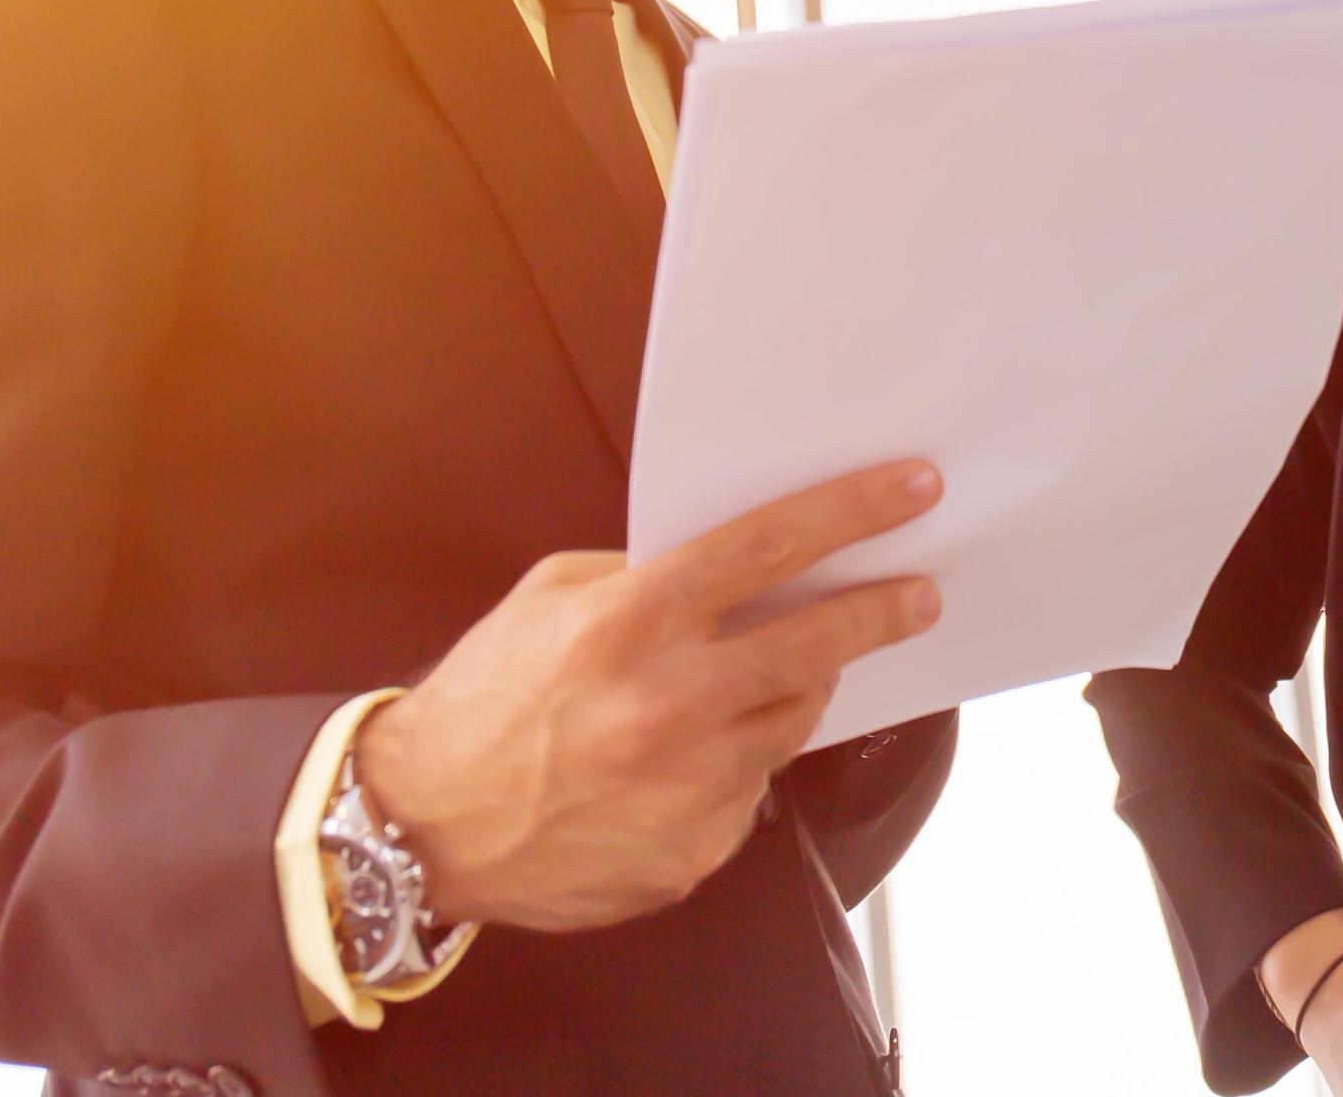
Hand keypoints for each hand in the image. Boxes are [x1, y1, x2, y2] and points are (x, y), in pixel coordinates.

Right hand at [353, 460, 943, 930]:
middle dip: (881, 611)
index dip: (851, 513)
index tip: (911, 491)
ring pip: (793, 720)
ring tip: (780, 674)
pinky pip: (749, 790)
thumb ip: (643, 573)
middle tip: (918, 596)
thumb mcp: (550, 598)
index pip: (767, 548)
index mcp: (628, 624)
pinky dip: (737, 765)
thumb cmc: (487, 700)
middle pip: (815, 643)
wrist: (424, 828)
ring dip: (797, 690)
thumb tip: (738, 563)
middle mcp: (666, 704)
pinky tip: (692, 758)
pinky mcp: (693, 850)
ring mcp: (686, 787)